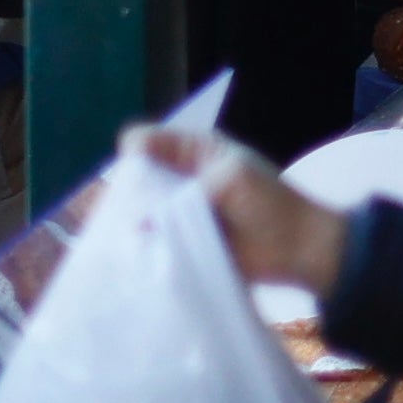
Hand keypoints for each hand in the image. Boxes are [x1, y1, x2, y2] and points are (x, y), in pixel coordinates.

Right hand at [124, 126, 351, 294]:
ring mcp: (176, 213)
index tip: (125, 181)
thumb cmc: (270, 203)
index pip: (145, 144)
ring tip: (111, 239)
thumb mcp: (231, 178)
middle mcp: (179, 180)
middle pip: (135, 180)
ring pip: (137, 214)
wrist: (297, 248)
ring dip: (125, 225)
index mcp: (193, 152)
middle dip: (119, 195)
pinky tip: (126, 259)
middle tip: (104, 215)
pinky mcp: (178, 244)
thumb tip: (138, 219)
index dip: (131, 158)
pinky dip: (138, 250)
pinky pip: (149, 244)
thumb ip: (185, 191)